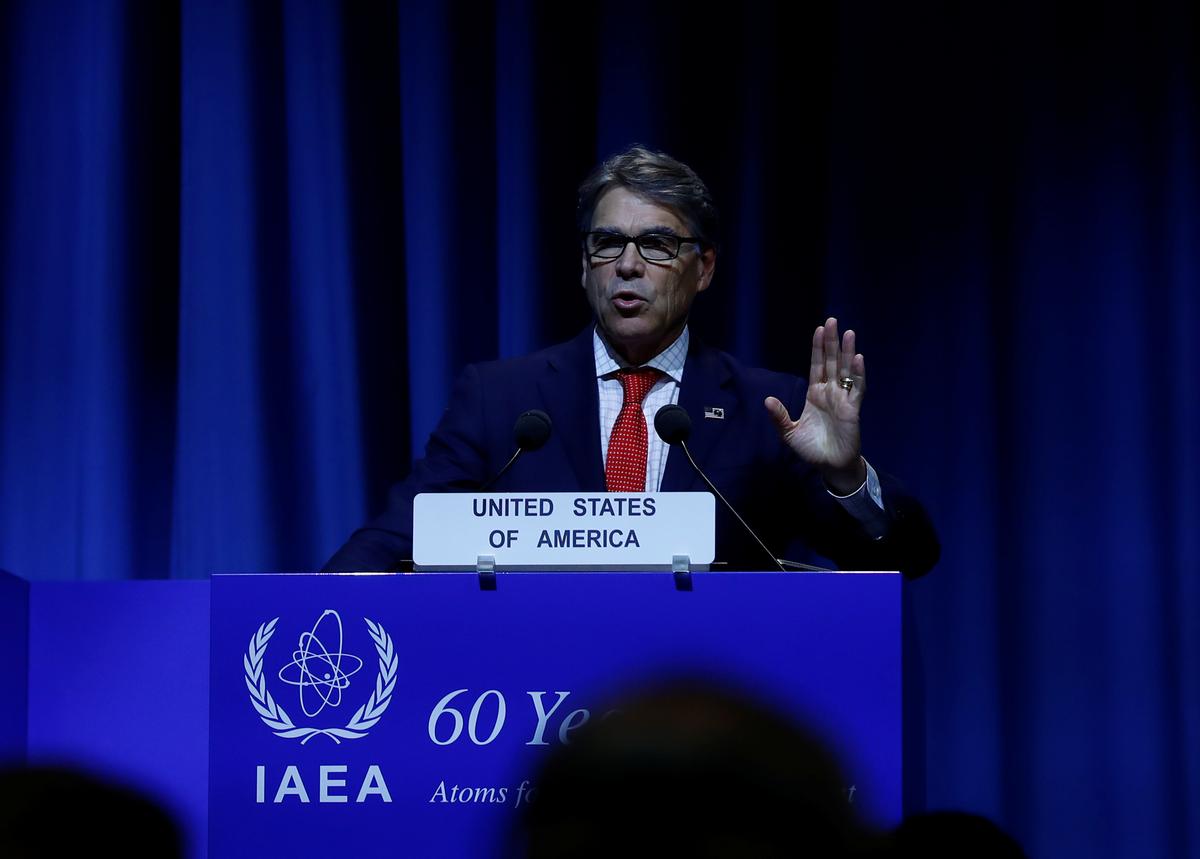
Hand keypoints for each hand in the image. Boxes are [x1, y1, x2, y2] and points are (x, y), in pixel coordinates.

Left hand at [764, 317, 866, 493]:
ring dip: (847, 352)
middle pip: (832, 362)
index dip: (818, 348)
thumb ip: (779, 417)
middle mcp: (830, 392)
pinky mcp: (853, 409)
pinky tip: (857, 359)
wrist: (830, 466)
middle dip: (831, 342)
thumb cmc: (811, 449)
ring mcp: (843, 399)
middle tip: (832, 321)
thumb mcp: (789, 433)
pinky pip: (857, 388)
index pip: (817, 366)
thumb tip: (766, 399)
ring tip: (848, 333)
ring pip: (846, 370)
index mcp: (815, 394)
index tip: (818, 329)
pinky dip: (858, 374)